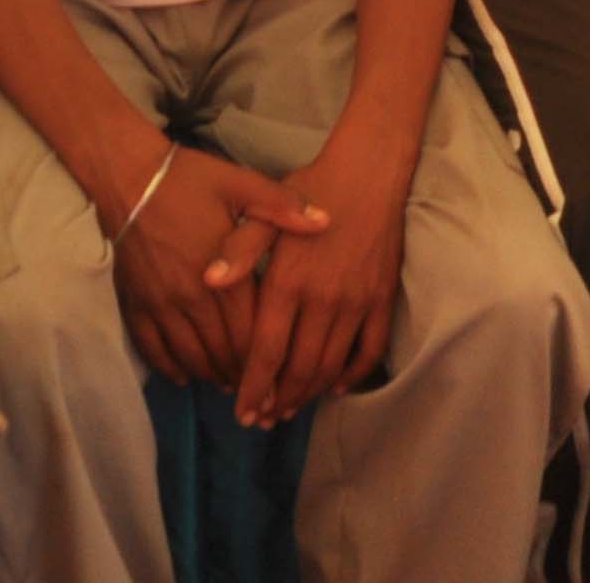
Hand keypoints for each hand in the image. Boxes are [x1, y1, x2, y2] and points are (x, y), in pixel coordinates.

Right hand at [109, 149, 330, 392]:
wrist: (130, 176)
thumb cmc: (190, 180)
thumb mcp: (241, 184)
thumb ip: (283, 207)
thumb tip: (326, 221)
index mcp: (224, 275)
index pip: (250, 333)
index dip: (268, 360)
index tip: (283, 376)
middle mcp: (191, 298)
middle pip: (222, 352)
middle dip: (243, 375)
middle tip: (261, 390)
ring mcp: (160, 305)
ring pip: (190, 356)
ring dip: (211, 375)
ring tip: (230, 383)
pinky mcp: (136, 304)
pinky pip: (152, 349)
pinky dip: (170, 368)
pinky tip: (185, 376)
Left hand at [234, 140, 408, 427]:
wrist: (370, 171)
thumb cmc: (311, 186)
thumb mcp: (264, 211)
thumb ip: (237, 250)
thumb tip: (208, 281)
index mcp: (289, 282)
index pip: (267, 351)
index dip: (254, 387)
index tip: (243, 412)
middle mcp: (323, 300)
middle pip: (298, 368)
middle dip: (278, 401)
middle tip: (263, 419)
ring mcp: (356, 303)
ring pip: (331, 365)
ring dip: (309, 394)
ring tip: (290, 409)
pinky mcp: (381, 300)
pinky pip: (369, 351)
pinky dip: (352, 376)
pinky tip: (335, 387)